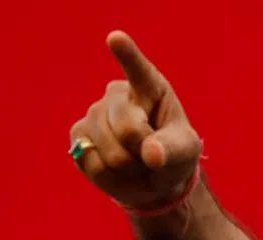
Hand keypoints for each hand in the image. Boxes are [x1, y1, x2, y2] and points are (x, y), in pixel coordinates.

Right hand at [69, 31, 201, 210]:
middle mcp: (117, 95)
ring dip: (130, 170)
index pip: (138, 69)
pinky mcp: (78, 137)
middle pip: (127, 130)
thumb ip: (172, 150)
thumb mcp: (185, 151)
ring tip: (138, 165)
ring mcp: (93, 114)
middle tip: (153, 157)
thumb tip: (150, 154)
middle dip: (143, 154)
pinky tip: (119, 172)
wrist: (154, 179)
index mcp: (149, 87)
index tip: (116, 38)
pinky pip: (92, 164)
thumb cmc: (173, 155)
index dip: (126, 54)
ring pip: (109, 152)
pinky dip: (111, 179)